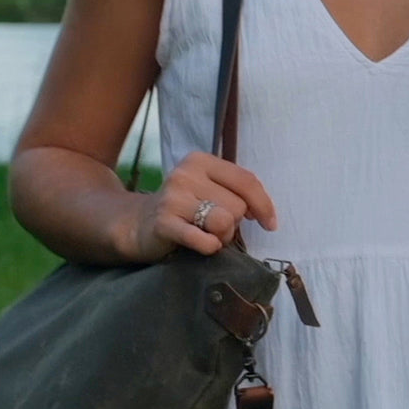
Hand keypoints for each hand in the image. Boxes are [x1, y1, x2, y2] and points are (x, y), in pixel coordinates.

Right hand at [129, 150, 277, 259]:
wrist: (138, 224)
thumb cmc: (184, 208)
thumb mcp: (208, 189)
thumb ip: (236, 192)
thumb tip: (264, 213)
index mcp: (200, 161)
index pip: (246, 180)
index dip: (264, 205)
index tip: (270, 224)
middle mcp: (185, 175)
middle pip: (237, 206)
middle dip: (234, 224)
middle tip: (215, 227)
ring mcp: (173, 198)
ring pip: (225, 222)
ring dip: (223, 237)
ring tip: (207, 235)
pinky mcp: (164, 223)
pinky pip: (205, 240)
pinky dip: (210, 247)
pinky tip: (203, 245)